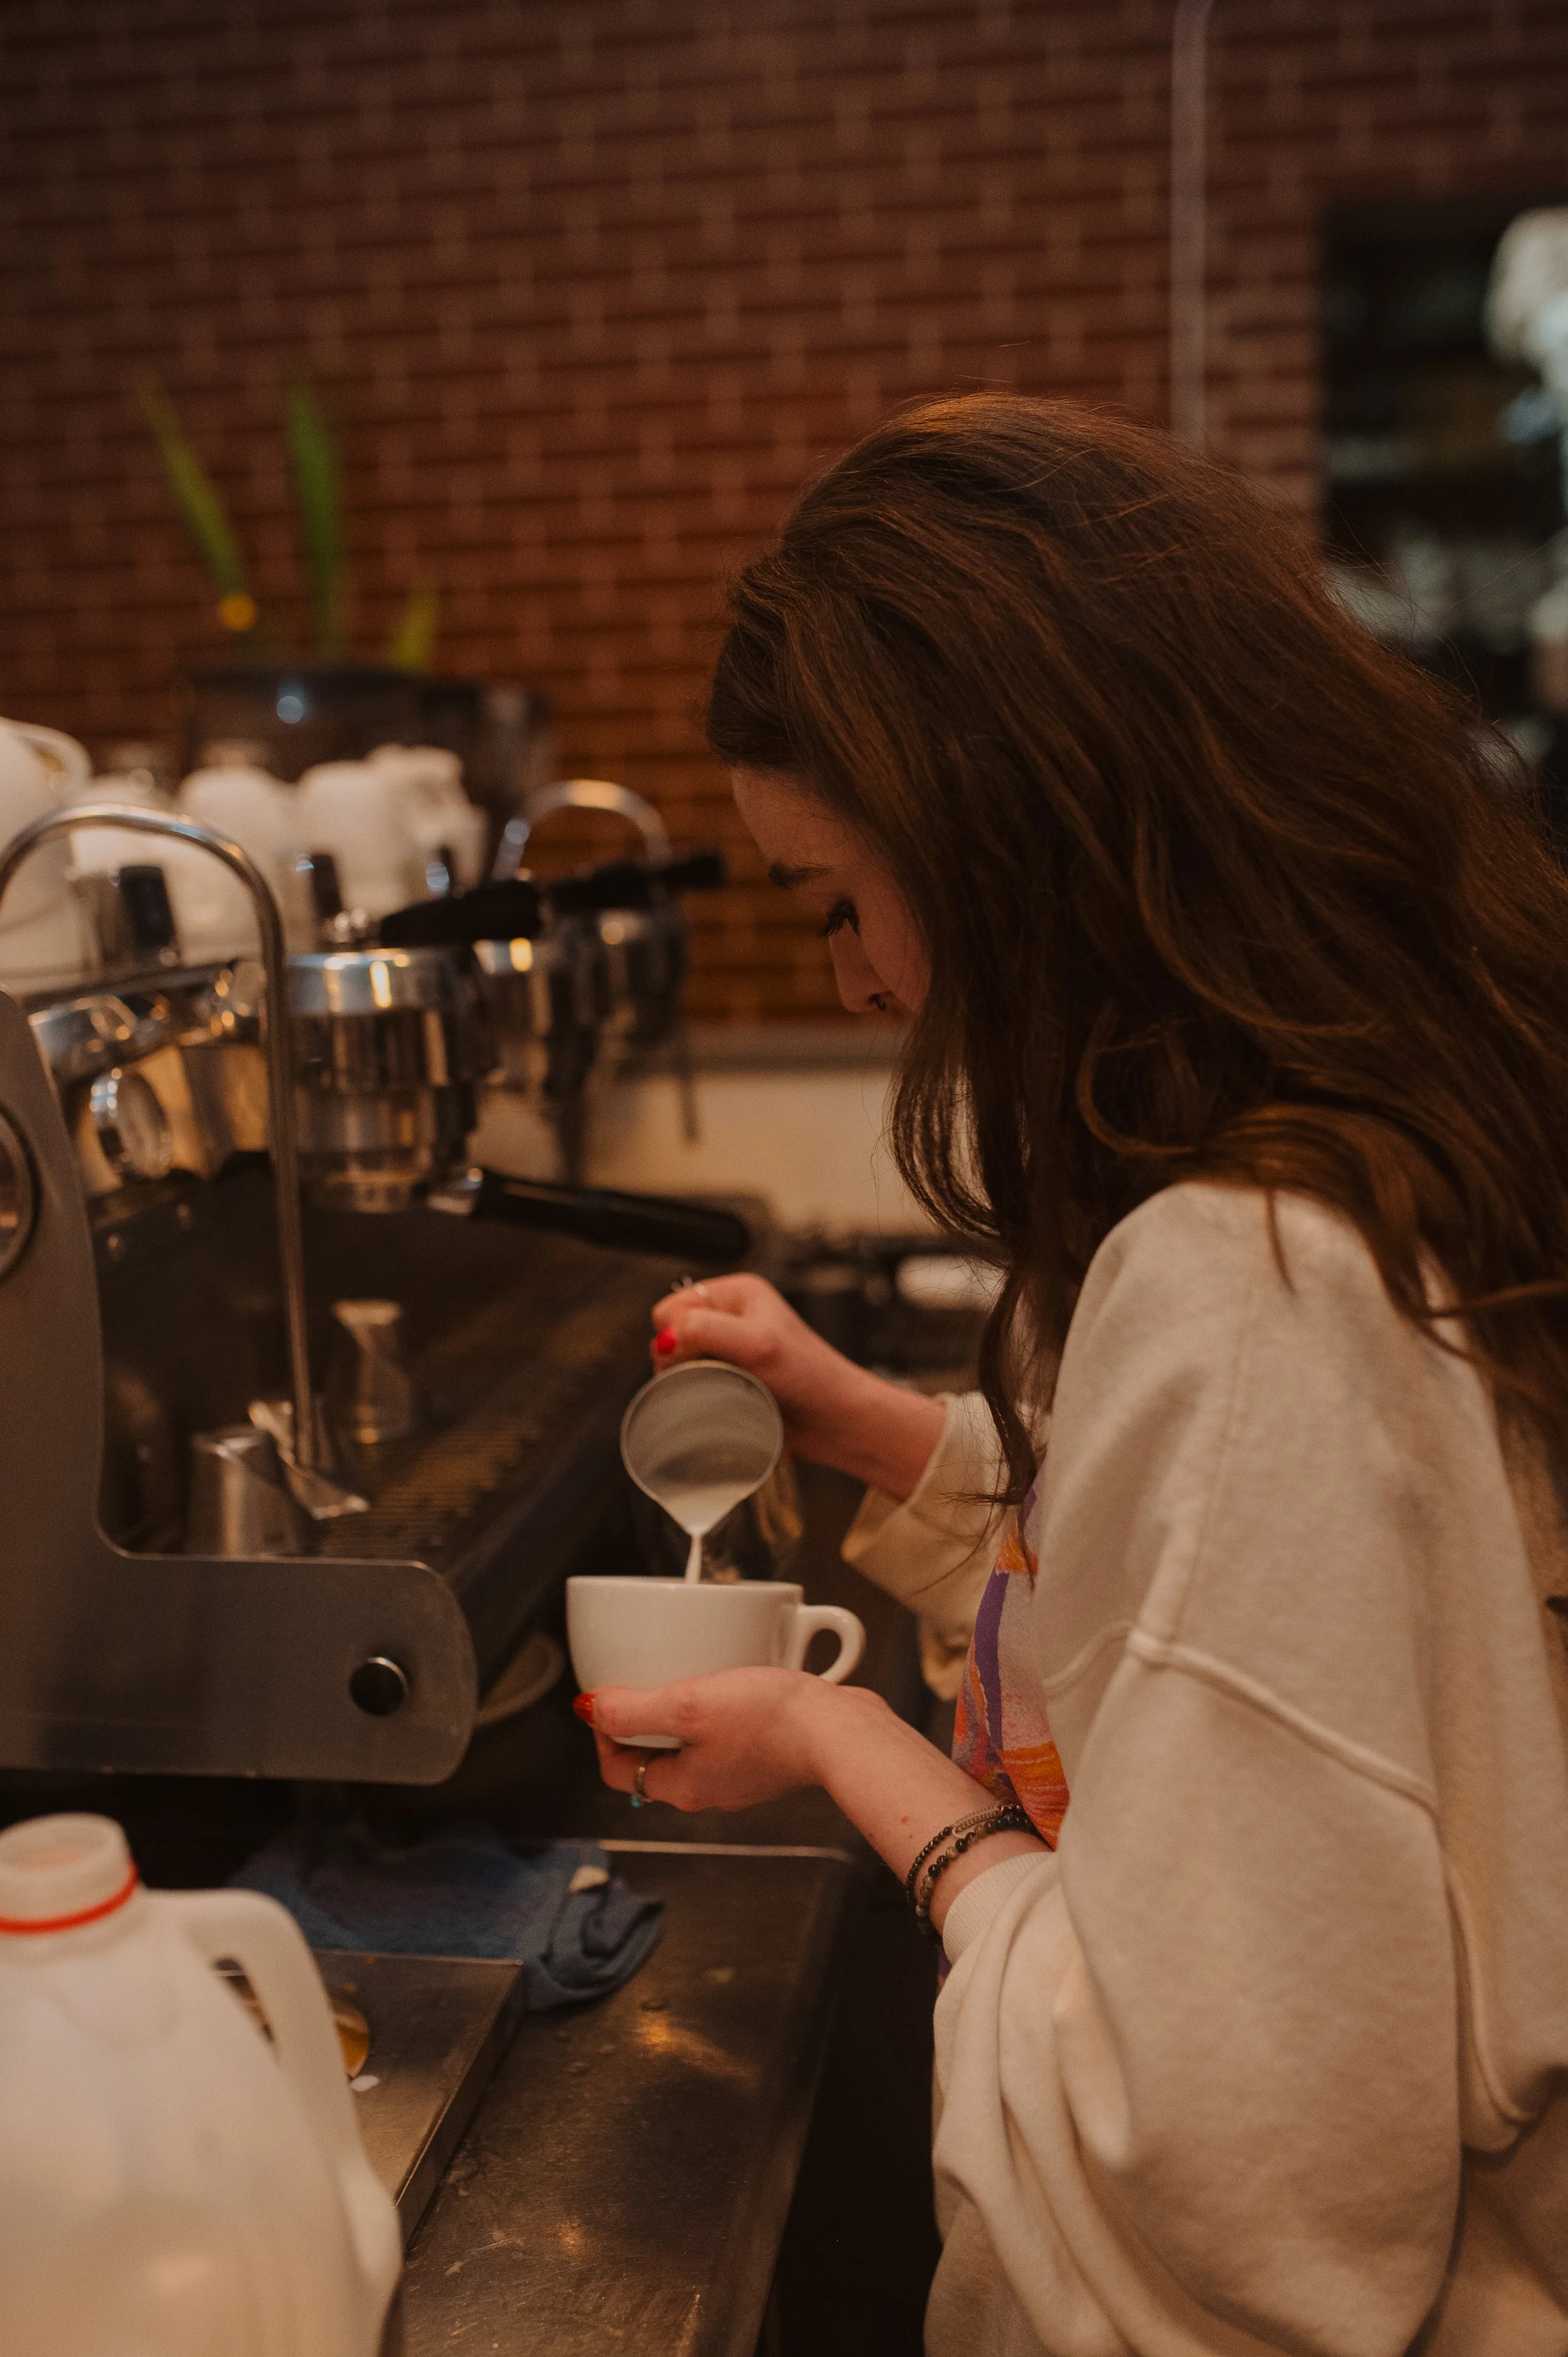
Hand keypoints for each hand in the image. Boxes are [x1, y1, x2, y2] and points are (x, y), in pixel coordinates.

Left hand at [584, 1668, 857, 1812]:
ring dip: (681, 1711)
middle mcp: (710, 1788)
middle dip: (641, 1718)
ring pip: (692, 1744)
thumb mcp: (686, 1706)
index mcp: (682, 1786)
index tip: (606, 1694)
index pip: (617, 1769)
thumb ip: (633, 1710)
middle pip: (654, 1756)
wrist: (842, 1732)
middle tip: (643, 1676)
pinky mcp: (770, 1755)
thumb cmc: (770, 1721)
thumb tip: (588, 1708)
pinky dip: (720, 1710)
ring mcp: (742, 1774)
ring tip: (686, 1671)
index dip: (601, 1732)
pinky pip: (729, 1734)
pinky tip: (735, 1680)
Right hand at [650, 1274, 944, 1498]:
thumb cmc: (810, 1376)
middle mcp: (730, 1317)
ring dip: (689, 1380)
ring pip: (678, 1363)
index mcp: (736, 1293)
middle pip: (670, 1336)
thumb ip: (707, 1331)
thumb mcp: (757, 1344)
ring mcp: (730, 1349)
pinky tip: (717, 1402)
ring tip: (720, 1390)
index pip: (672, 1307)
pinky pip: (694, 1384)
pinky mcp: (731, 1378)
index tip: (698, 1357)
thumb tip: (665, 1338)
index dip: (675, 1334)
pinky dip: (697, 1395)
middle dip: (680, 1360)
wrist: (836, 1420)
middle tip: (712, 1376)